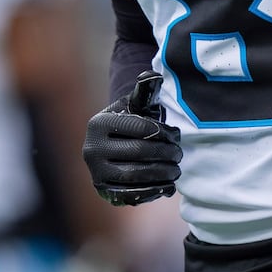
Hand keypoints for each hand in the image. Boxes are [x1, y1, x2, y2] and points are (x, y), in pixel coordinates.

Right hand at [82, 71, 181, 205]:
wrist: (113, 145)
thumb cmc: (130, 121)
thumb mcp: (136, 105)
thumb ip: (145, 91)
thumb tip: (153, 76)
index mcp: (98, 123)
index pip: (140, 128)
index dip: (164, 133)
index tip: (177, 135)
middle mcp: (91, 148)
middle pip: (139, 152)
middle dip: (166, 153)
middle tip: (180, 154)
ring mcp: (96, 172)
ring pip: (136, 175)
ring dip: (162, 173)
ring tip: (176, 170)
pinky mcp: (103, 190)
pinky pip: (130, 194)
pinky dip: (152, 191)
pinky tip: (167, 186)